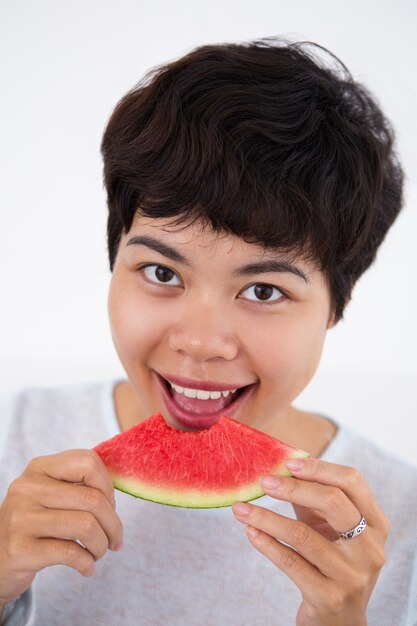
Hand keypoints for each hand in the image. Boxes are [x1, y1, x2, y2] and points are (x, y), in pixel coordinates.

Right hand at [0, 450, 123, 605]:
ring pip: (86, 525)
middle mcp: (27, 488)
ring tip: (99, 552)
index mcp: (39, 468)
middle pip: (93, 498)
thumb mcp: (50, 494)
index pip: (88, 462)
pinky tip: (86, 567)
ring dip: (102, 545)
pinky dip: (87, 563)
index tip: (110, 506)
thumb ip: (79, 485)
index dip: (108, 486)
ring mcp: (21, 518)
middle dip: (113, 524)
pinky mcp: (20, 550)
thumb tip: (117, 492)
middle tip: (114, 539)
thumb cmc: (35, 523)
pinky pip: (70, 553)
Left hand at [232, 458, 389, 625]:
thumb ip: (312, 499)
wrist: (339, 622)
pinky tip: (250, 532)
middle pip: (333, 502)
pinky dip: (266, 544)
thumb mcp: (328, 528)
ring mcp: (352, 574)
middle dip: (293, 488)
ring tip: (241, 509)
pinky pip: (291, 562)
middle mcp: (370, 548)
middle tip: (264, 482)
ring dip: (266, 518)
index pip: (352, 482)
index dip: (319, 468)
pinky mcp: (329, 596)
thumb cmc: (330, 562)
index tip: (287, 463)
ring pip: (303, 535)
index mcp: (376, 524)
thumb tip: (281, 467)